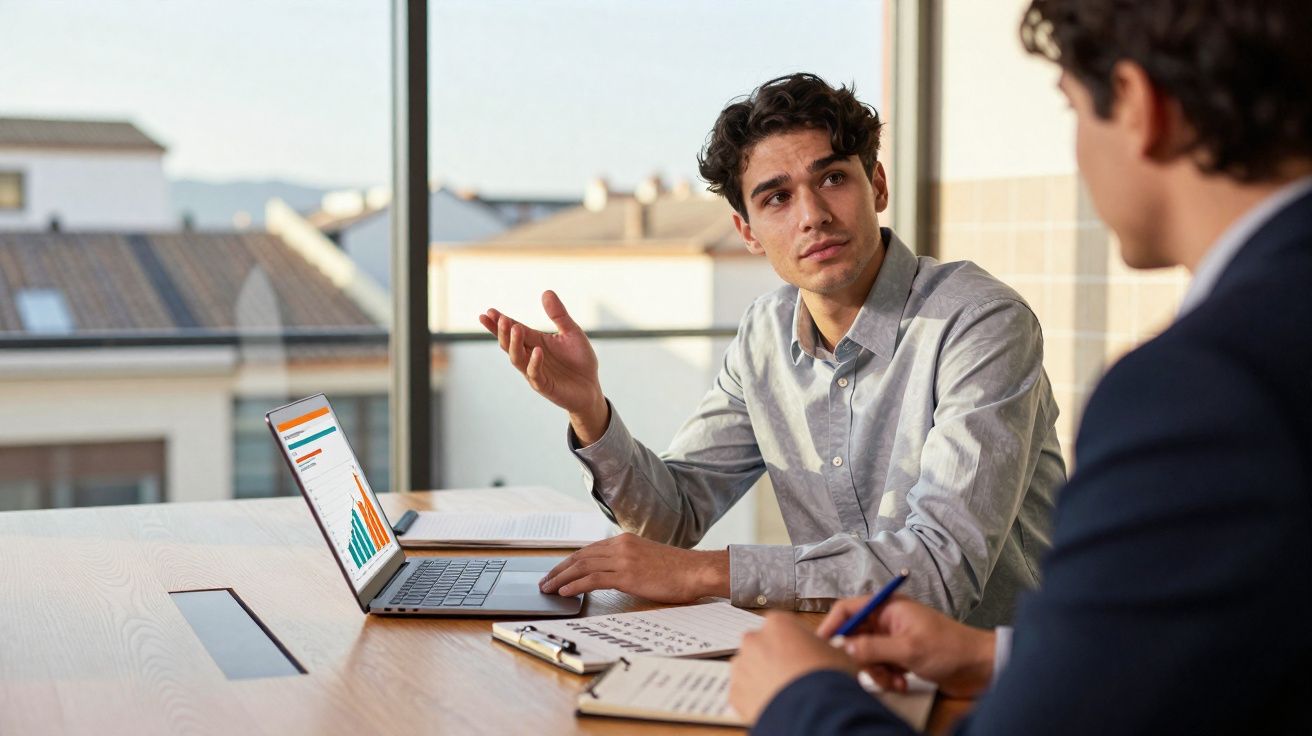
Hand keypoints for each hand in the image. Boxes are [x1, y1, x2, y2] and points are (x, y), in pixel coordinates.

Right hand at [478, 290, 609, 443]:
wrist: (591, 387)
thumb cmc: (580, 360)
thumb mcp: (572, 332)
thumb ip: (559, 314)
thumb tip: (546, 292)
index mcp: (534, 341)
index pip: (513, 330)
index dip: (499, 322)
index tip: (488, 311)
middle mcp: (530, 356)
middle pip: (509, 343)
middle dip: (502, 331)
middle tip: (498, 318)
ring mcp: (535, 371)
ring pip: (517, 358)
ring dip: (514, 343)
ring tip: (515, 327)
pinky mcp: (545, 386)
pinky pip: (535, 374)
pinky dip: (534, 362)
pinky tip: (537, 350)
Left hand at [538, 533, 729, 602]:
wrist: (696, 570)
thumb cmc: (677, 569)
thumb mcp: (647, 558)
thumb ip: (628, 560)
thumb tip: (610, 573)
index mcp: (624, 540)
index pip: (588, 550)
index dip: (568, 562)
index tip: (556, 572)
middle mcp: (621, 546)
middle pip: (580, 556)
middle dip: (559, 570)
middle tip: (544, 582)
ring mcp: (623, 559)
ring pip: (582, 566)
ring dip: (561, 578)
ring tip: (548, 589)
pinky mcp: (627, 575)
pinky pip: (593, 579)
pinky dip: (576, 585)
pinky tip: (565, 593)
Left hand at [729, 613, 857, 723]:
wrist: (813, 711)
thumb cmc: (826, 679)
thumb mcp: (837, 653)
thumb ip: (824, 648)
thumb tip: (828, 653)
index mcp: (777, 623)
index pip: (782, 626)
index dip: (794, 641)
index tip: (801, 653)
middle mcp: (754, 640)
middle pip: (761, 646)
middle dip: (773, 658)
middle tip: (792, 675)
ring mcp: (741, 666)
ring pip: (750, 669)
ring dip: (762, 678)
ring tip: (784, 693)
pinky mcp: (735, 693)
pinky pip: (745, 693)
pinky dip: (755, 698)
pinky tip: (774, 704)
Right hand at [817, 594, 994, 696]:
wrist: (979, 667)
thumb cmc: (949, 649)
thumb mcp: (908, 649)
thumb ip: (873, 648)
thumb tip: (843, 647)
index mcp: (888, 607)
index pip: (848, 609)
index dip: (832, 625)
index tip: (823, 645)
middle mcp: (887, 620)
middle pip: (854, 636)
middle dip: (861, 657)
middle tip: (872, 671)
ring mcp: (893, 639)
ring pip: (866, 655)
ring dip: (876, 671)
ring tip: (894, 680)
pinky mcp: (900, 656)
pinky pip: (879, 666)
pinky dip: (886, 677)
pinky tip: (902, 682)